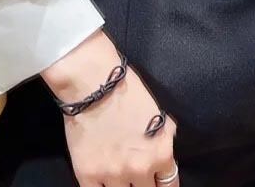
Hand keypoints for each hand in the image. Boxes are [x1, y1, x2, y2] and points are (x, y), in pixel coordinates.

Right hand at [41, 29, 177, 186]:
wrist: (89, 79)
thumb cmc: (125, 88)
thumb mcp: (158, 115)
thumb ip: (165, 141)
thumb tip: (165, 159)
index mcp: (161, 154)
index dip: (160, 184)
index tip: (153, 181)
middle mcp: (141, 169)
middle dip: (142, 184)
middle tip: (133, 174)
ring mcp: (113, 174)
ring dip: (122, 186)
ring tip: (116, 172)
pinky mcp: (88, 174)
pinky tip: (101, 180)